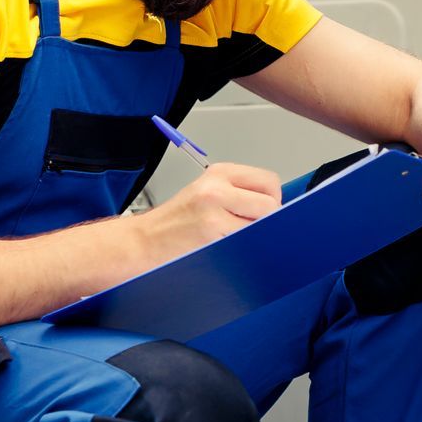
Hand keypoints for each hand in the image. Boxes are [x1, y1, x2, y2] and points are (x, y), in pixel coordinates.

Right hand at [141, 162, 281, 260]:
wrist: (145, 241)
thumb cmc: (178, 220)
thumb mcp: (209, 193)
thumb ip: (241, 194)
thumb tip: (277, 208)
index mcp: (220, 173)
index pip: (270, 182)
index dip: (272, 200)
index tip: (260, 212)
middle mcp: (217, 188)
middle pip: (270, 204)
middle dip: (266, 220)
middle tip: (246, 228)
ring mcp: (213, 211)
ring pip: (260, 225)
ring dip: (254, 236)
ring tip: (231, 237)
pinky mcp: (210, 234)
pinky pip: (245, 242)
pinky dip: (242, 248)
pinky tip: (223, 246)